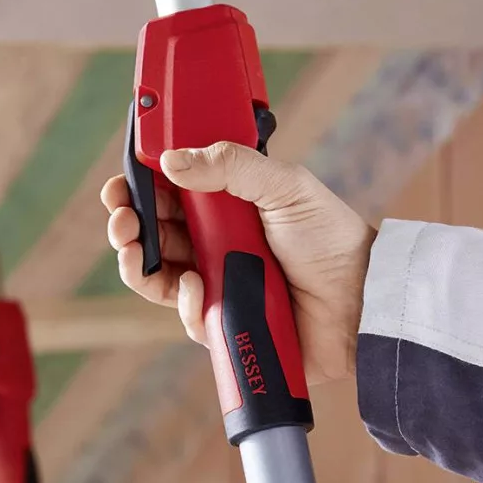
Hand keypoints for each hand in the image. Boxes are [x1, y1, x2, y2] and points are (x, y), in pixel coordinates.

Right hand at [100, 142, 375, 385]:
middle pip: (153, 234)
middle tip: (121, 217)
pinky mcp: (222, 322)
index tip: (122, 183)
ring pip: (156, 276)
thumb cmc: (331, 239)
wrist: (361, 301)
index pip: (170, 193)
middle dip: (127, 223)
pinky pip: (184, 314)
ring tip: (136, 250)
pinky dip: (181, 300)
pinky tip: (195, 286)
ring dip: (136, 262)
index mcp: (227, 206)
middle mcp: (216, 243)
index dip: (140, 188)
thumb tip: (171, 160)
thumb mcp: (285, 186)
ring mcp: (217, 284)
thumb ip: (232, 166)